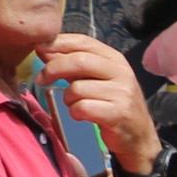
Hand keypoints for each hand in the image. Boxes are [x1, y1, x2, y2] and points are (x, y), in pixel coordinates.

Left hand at [41, 34, 158, 172]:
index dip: (57, 43)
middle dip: (53, 69)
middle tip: (42, 79)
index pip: (83, 41)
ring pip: (77, 88)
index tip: (38, 51)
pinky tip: (82, 116)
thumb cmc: (112, 103)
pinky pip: (82, 108)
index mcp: (115, 59)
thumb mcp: (95, 78)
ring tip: (75, 104)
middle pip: (78, 61)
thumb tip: (43, 49)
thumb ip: (72, 64)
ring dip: (68, 99)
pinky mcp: (118, 113)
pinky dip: (75, 113)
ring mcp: (122, 92)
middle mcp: (121, 72)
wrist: (138, 135)